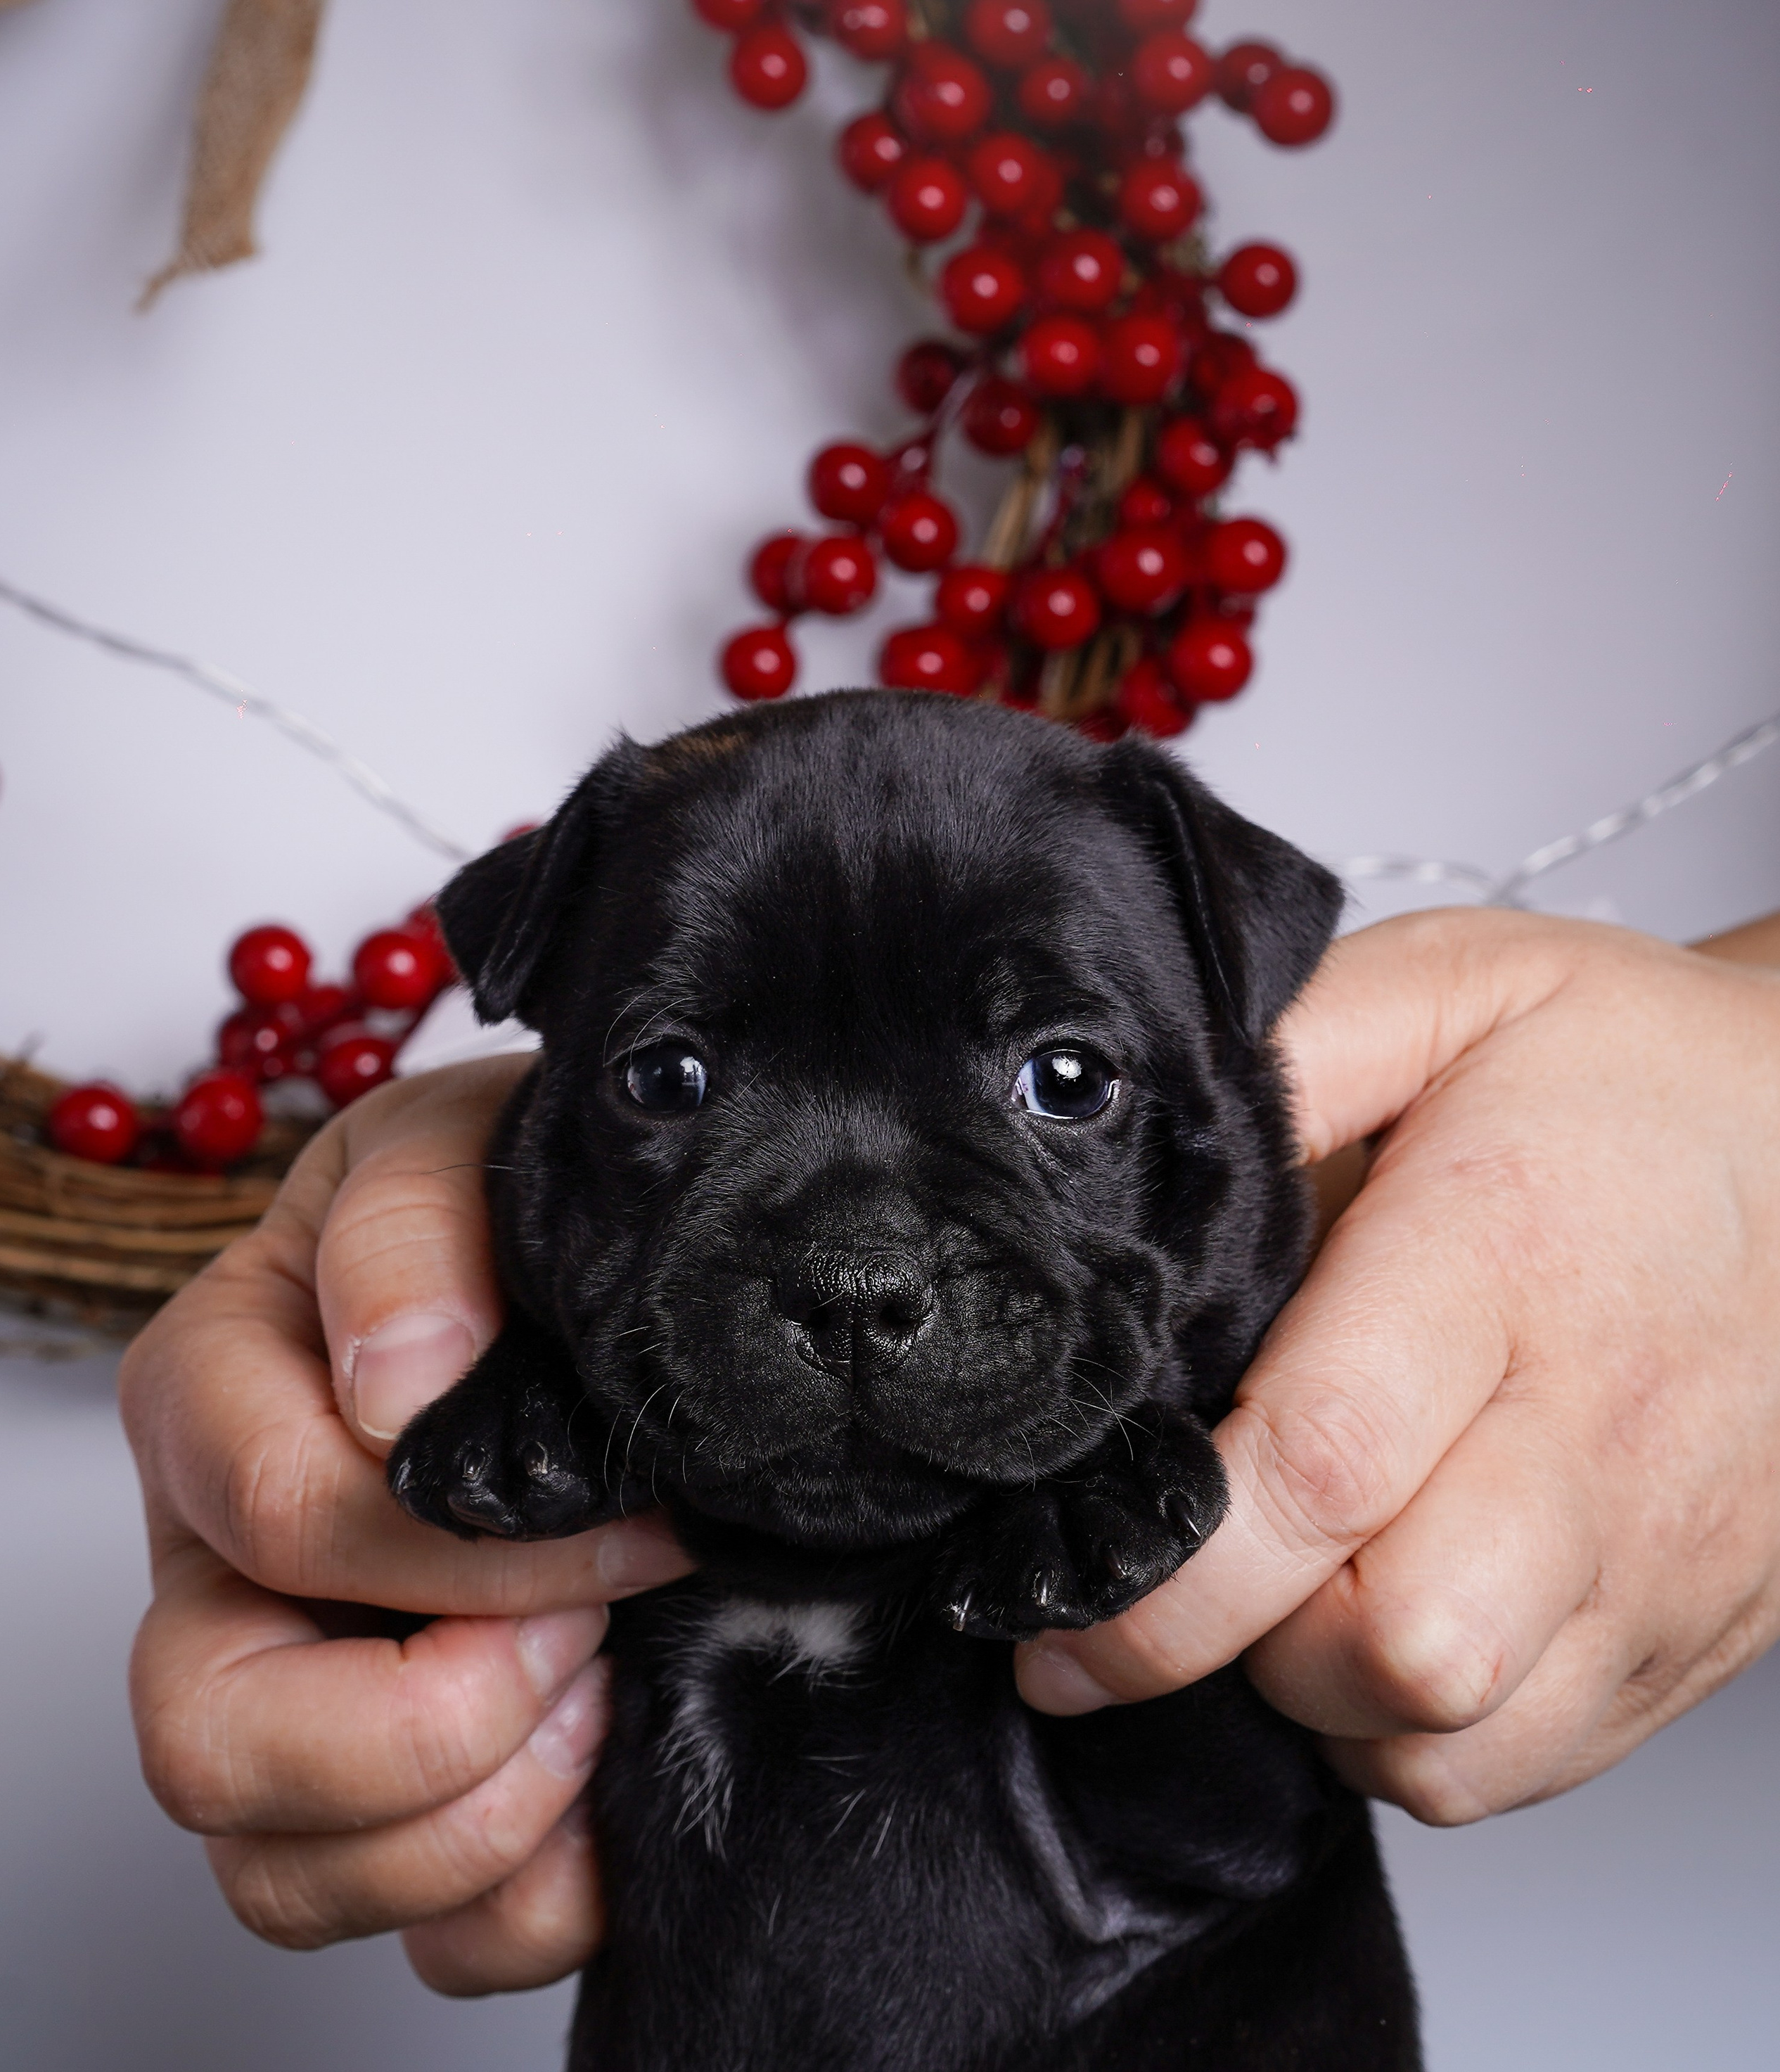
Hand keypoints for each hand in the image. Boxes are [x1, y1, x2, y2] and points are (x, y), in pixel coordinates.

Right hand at [120, 1059, 691, 1992]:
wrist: (597, 1267)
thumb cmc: (504, 1202)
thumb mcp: (459, 1147)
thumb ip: (412, 1229)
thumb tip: (400, 1385)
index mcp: (212, 1401)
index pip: (285, 1521)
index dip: (472, 1547)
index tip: (632, 1517)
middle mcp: (220, 1575)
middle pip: (214, 1744)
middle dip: (432, 1721)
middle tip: (584, 1637)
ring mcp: (292, 1703)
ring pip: (284, 1879)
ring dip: (480, 1822)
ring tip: (601, 1695)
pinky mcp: (386, 1805)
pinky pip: (413, 1942)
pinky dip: (525, 1906)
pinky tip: (609, 1797)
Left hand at [1016, 908, 1779, 1825]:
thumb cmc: (1633, 1070)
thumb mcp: (1449, 986)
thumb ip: (1288, 1058)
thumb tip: (1132, 1139)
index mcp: (1503, 1262)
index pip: (1322, 1465)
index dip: (1170, 1571)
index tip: (1058, 1597)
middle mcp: (1595, 1435)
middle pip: (1397, 1646)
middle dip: (1241, 1643)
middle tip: (1189, 1556)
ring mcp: (1658, 1555)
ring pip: (1453, 1738)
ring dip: (1323, 1697)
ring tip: (1284, 1582)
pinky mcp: (1692, 1629)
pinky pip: (1523, 1763)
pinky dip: (1416, 1733)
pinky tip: (1378, 1617)